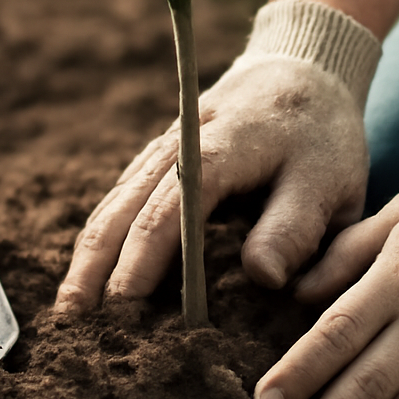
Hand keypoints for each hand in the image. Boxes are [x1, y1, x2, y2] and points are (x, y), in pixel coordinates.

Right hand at [54, 50, 369, 311]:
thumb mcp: (330, 180)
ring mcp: (161, 150)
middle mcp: (180, 144)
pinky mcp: (155, 159)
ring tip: (69, 316)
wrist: (303, 69)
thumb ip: (298, 225)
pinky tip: (86, 277)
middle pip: (125, 206)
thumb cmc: (321, 137)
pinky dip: (99, 239)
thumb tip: (264, 277)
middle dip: (97, 268)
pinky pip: (117, 200)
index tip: (125, 306)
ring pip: (112, 204)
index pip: (174, 204)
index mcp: (225, 147)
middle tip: (77, 330)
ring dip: (87, 258)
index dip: (145, 256)